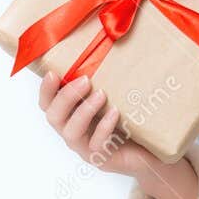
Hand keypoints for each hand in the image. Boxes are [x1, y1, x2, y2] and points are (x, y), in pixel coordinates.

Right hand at [36, 71, 155, 176]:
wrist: (153, 151)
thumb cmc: (132, 119)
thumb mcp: (116, 96)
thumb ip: (106, 77)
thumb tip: (110, 38)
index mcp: (71, 115)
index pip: (47, 104)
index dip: (45, 90)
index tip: (53, 72)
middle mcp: (73, 132)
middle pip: (53, 117)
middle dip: (66, 97)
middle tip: (85, 80)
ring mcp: (85, 148)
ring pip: (70, 132)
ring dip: (83, 111)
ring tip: (101, 94)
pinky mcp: (102, 159)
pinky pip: (96, 145)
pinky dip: (104, 127)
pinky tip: (115, 113)